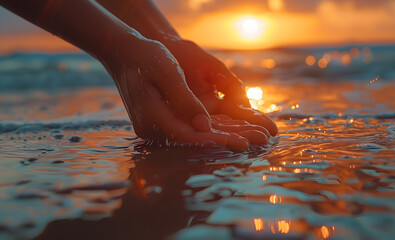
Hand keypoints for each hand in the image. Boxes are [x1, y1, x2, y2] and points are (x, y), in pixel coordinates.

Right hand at [99, 35, 267, 148]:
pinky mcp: (164, 122)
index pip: (188, 135)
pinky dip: (215, 128)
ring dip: (227, 135)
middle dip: (229, 140)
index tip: (241, 142)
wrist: (125, 55)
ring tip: (256, 136)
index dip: (215, 139)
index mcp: (152, 117)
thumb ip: (184, 99)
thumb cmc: (145, 58)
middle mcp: (153, 128)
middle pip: (196, 139)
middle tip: (259, 141)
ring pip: (197, 134)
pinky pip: (193, 128)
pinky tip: (237, 129)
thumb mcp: (166, 72)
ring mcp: (157, 127)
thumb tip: (204, 126)